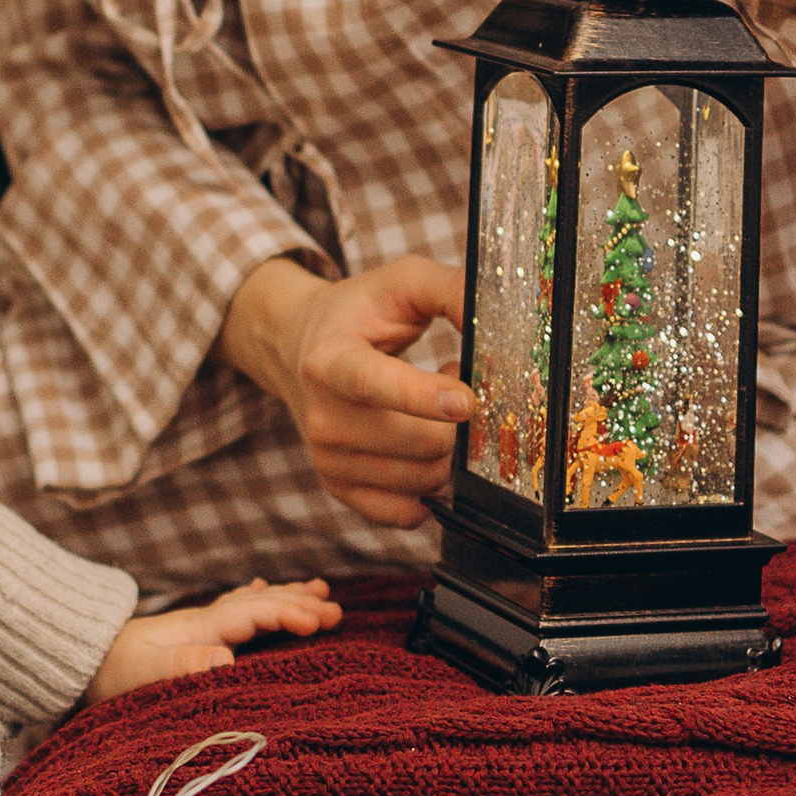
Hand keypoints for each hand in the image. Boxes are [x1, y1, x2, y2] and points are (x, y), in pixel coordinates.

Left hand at [91, 577, 341, 697]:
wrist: (82, 660)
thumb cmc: (112, 673)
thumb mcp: (144, 674)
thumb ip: (183, 666)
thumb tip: (226, 659)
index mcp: (201, 629)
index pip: (253, 616)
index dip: (287, 615)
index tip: (319, 620)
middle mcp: (205, 622)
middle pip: (260, 605)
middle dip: (299, 604)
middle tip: (337, 608)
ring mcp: (199, 626)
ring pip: (253, 604)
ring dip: (286, 597)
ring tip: (319, 588)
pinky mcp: (193, 636)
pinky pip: (236, 612)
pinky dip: (257, 600)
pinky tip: (261, 591)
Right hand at [222, 255, 471, 526]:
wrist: (298, 347)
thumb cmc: (359, 313)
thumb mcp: (402, 282)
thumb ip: (451, 290)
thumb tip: (496, 321)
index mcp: (329, 360)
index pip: (374, 385)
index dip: (423, 398)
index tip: (467, 402)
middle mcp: (323, 417)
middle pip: (420, 443)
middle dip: (459, 419)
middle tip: (455, 383)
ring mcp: (329, 460)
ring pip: (425, 478)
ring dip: (449, 446)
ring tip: (435, 410)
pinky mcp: (341, 490)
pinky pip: (408, 512)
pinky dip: (431, 483)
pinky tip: (422, 445)